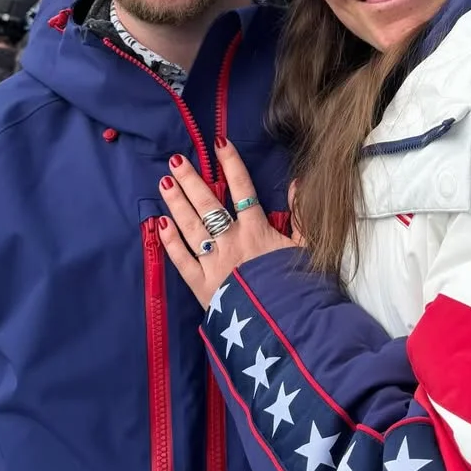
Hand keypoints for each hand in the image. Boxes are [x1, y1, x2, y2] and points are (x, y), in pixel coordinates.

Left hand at [158, 140, 296, 307]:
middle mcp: (232, 241)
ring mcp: (214, 262)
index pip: (242, 188)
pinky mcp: (202, 286)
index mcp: (257, 230)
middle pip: (208, 204)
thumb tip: (297, 182)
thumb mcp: (309, 249)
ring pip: (191, 227)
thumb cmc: (299, 288)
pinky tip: (160, 225)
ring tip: (164, 183)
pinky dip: (171, 242)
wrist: (287, 327)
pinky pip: (183, 260)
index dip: (230, 164)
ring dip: (176, 204)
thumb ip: (302, 216)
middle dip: (191, 180)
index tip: (218, 143)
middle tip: (175, 160)